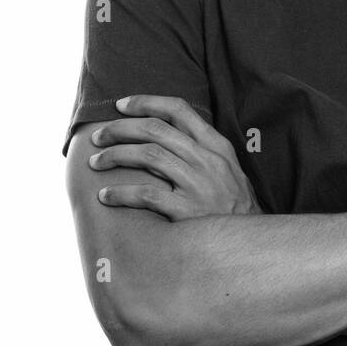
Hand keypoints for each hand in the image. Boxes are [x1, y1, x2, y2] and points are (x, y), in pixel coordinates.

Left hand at [88, 94, 261, 220]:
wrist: (251, 243)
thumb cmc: (233, 207)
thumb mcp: (226, 170)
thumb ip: (200, 150)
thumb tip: (160, 133)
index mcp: (216, 146)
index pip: (179, 109)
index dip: (146, 102)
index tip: (121, 104)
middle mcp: (208, 160)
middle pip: (155, 130)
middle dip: (119, 129)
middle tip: (98, 137)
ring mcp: (199, 185)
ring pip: (147, 156)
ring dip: (114, 155)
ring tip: (95, 162)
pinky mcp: (188, 212)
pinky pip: (146, 194)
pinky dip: (120, 193)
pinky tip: (105, 196)